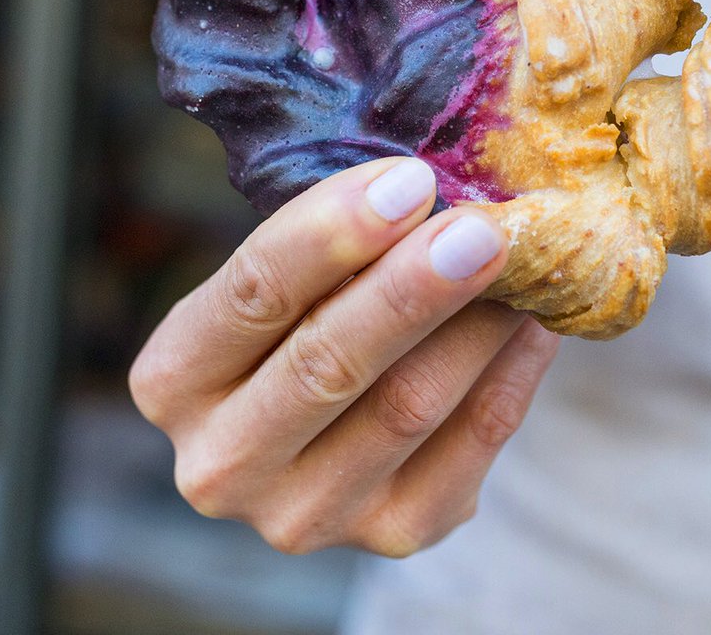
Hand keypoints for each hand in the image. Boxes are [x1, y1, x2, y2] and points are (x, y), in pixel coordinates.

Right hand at [128, 158, 559, 556]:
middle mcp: (221, 463)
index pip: (253, 294)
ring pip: (408, 405)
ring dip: (477, 323)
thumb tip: (434, 179)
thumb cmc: (313, 309)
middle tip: (481, 228)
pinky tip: (536, 318)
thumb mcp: (295, 274)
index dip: (334, 234)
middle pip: (327, 364)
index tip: (410, 180)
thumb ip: (340, 236)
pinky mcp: (394, 531)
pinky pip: (472, 442)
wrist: (342, 419)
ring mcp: (305, 513)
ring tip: (525, 259)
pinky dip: (512, 370)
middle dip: (412, 288)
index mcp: (175, 378)